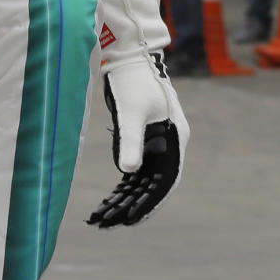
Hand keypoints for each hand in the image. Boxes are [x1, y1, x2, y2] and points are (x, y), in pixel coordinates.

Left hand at [87, 53, 188, 227]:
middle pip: (153, 183)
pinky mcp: (143, 138)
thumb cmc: (132, 80)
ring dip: (125, 198)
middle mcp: (169, 144)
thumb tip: (128, 171)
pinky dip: (122, 185)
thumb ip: (131, 141)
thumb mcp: (131, 112)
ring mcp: (156, 142)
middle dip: (133, 205)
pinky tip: (108, 199)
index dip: (151, 202)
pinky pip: (134, 170)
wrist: (128, 56)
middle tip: (110, 223)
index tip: (133, 219)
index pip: (166, 180)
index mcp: (175, 138)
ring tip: (105, 217)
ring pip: (142, 179)